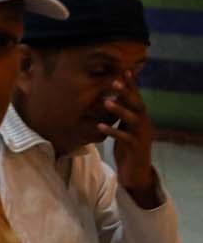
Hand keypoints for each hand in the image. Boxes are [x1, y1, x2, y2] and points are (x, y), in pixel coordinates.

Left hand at [98, 69, 159, 205]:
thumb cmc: (127, 146)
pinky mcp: (136, 148)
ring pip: (132, 119)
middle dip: (126, 93)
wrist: (135, 171)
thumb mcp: (124, 127)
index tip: (123, 70)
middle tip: (114, 82)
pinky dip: (112, 131)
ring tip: (106, 102)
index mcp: (140, 116)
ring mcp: (141, 135)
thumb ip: (121, 113)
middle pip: (137, 104)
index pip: (136, 97)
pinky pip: (124, 138)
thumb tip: (110, 96)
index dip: (131, 85)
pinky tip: (99, 126)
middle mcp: (144, 123)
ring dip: (119, 110)